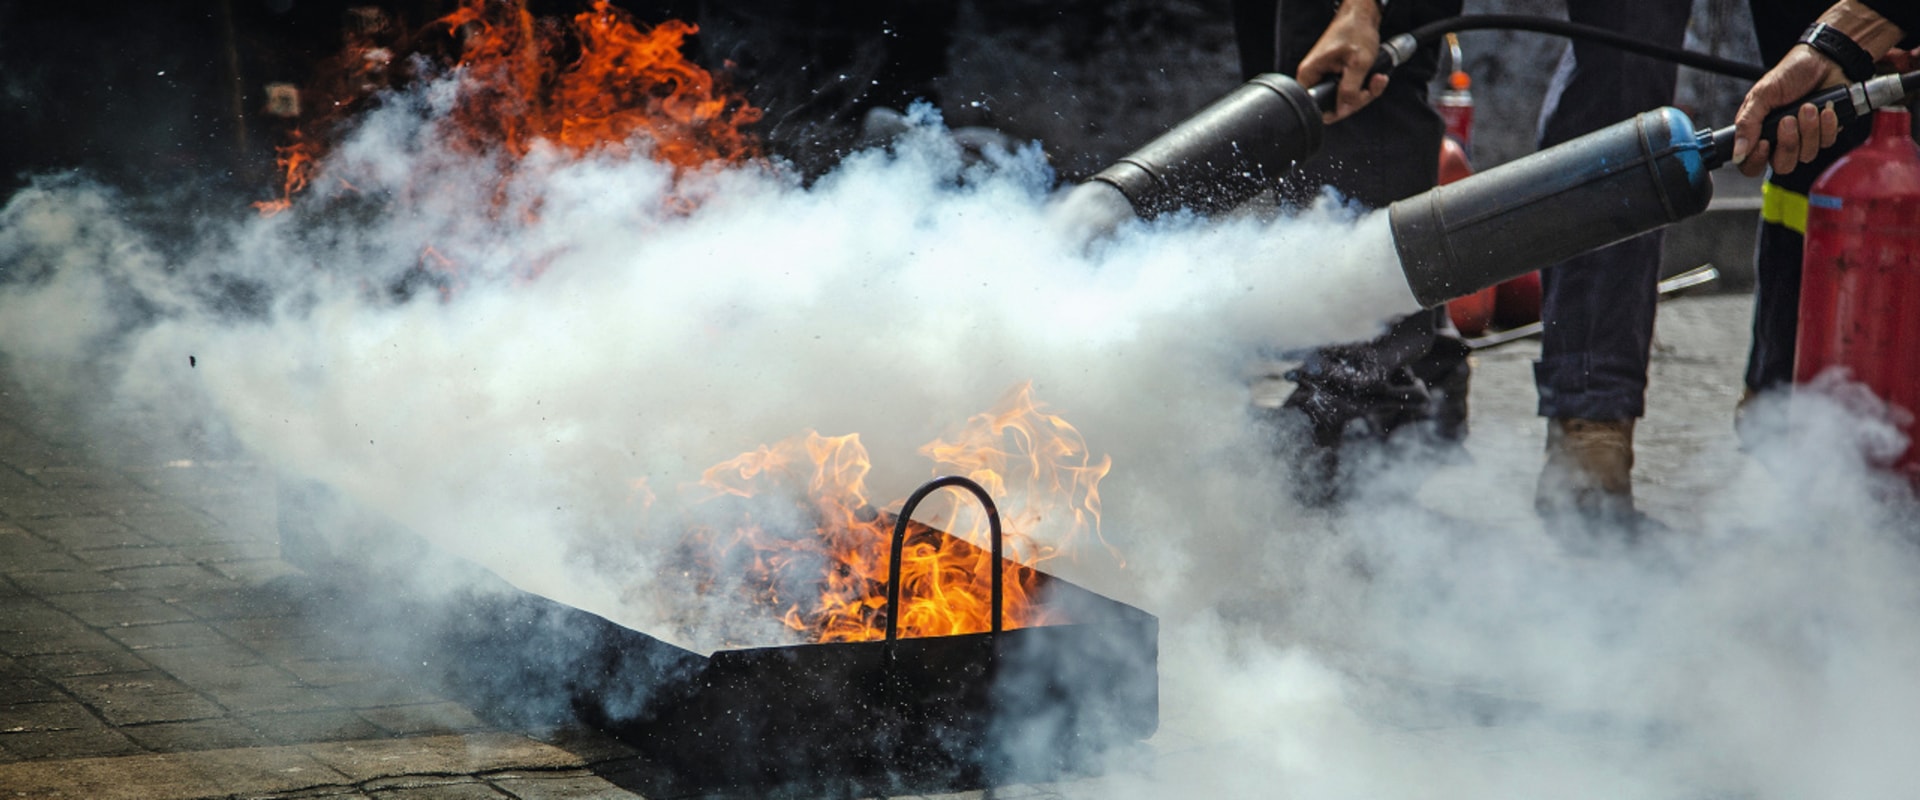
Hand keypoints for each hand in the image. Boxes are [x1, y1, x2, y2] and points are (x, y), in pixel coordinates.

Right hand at [1296, 0, 1386, 123]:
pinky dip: (1365, 88)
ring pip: (1345, 100)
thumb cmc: (1356, 30)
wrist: (1362, 15)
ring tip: (1377, 78)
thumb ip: (1350, 89)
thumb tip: (1344, 109)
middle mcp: (1314, 77)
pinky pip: (1349, 91)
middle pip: (1334, 106)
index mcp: (1310, 74)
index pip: (1318, 108)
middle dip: (1358, 100)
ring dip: (1365, 93)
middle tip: (1372, 84)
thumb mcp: (1358, 62)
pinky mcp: (1335, 76)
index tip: (1356, 98)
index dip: (1339, 109)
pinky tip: (1374, 77)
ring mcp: (1325, 77)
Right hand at [1729, 0, 1905, 176]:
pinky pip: (1826, 143)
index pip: (1750, 164)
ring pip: (1806, 155)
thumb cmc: (1791, 73)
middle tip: (1789, 119)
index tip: (1764, 143)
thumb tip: (1737, 152)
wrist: (1826, 60)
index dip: (1757, 160)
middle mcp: (1780, 140)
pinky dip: (1826, 125)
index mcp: (1758, 132)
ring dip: (1809, 130)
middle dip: (1788, 143)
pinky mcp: (1825, 134)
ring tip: (1809, 107)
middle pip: (1782, 166)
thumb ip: (1747, 124)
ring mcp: (1804, 139)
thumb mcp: (1762, 95)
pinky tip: (1825, 109)